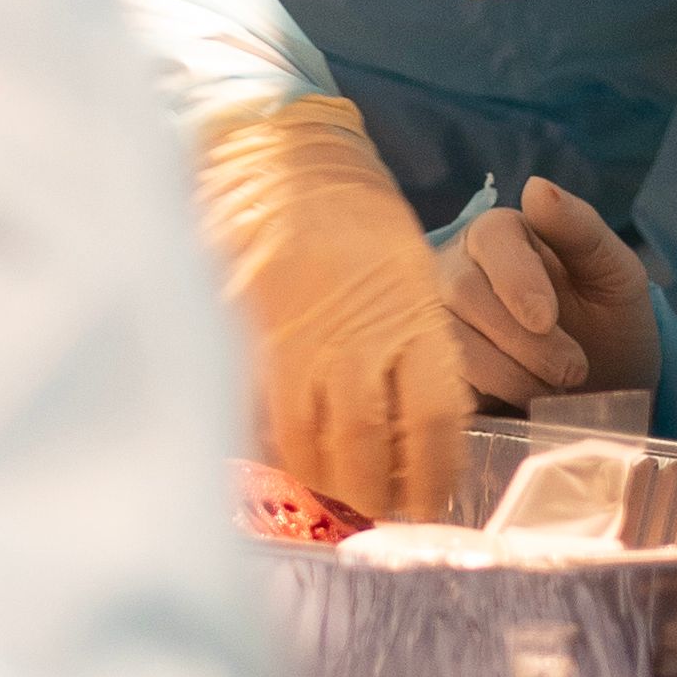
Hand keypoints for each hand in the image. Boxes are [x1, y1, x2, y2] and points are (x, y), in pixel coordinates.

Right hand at [196, 95, 469, 519]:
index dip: (433, 476)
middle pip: (366, 451)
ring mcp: (291, 344)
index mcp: (409, 318)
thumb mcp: (412, 274)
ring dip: (324, 485)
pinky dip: (271, 453)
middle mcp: (352, 338)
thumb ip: (417, 349)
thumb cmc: (359, 218)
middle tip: (385, 515)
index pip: (432, 424)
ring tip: (338, 500)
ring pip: (307, 447)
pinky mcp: (242, 343)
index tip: (434, 501)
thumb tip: (418, 432)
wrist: (284, 160)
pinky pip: (256, 420)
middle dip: (378, 497)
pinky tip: (285, 464)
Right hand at [439, 176, 661, 409]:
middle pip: (462, 291)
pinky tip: (517, 408)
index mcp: (500, 233)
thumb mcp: (615, 274)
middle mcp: (457, 270)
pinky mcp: (434, 374)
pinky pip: (437, 384)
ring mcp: (438, 324)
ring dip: (505, 373)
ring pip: (448, 340)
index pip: (490, 238)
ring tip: (552, 393)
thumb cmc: (609, 323)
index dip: (516, 280)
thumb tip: (536, 186)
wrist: (607, 392)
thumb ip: (581, 229)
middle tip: (572, 371)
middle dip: (520, 338)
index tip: (547, 319)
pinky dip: (483, 397)